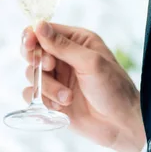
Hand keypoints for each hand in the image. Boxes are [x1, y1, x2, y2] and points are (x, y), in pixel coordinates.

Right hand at [21, 21, 144, 151]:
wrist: (121, 125)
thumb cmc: (114, 89)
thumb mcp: (91, 63)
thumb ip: (63, 46)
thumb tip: (39, 25)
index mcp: (77, 41)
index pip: (45, 31)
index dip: (33, 36)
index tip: (29, 44)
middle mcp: (64, 57)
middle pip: (33, 50)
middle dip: (37, 61)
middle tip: (50, 68)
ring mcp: (57, 78)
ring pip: (32, 74)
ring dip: (48, 87)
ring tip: (68, 98)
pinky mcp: (52, 98)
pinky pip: (32, 94)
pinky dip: (43, 100)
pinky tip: (61, 107)